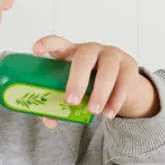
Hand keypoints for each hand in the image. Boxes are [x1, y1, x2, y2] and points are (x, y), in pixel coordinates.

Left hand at [32, 36, 158, 128]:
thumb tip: (50, 122)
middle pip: (84, 57)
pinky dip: (116, 99)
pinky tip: (109, 113)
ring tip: (93, 111)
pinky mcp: (129, 65)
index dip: (47, 44)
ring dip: (100, 92)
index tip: (36, 50)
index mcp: (71, 52)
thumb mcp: (73, 91)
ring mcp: (111, 55)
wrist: (121, 84)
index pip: (57, 43)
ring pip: (108, 69)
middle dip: (77, 79)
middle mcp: (91, 49)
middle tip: (71, 101)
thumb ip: (58, 105)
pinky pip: (124, 81)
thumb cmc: (89, 84)